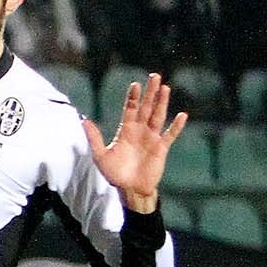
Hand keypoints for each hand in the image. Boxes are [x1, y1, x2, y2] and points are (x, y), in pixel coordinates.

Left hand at [81, 73, 188, 213]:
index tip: (135, 84)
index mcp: (126, 130)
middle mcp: (140, 131)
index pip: (130, 109)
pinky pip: (170, 135)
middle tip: (155, 76)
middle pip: (146, 107)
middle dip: (150, 92)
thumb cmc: (115, 174)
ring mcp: (152, 138)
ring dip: (162, 102)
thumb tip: (83, 120)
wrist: (130, 190)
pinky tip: (182, 115)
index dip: (133, 97)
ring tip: (166, 88)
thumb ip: (94, 138)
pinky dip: (176, 126)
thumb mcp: (101, 156)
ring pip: (158, 116)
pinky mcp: (161, 148)